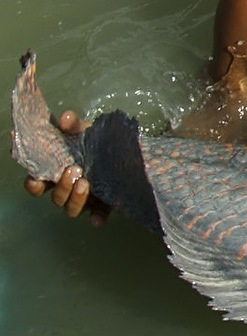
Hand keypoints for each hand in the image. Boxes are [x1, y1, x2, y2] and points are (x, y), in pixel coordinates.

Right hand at [21, 110, 108, 224]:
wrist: (124, 150)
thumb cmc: (94, 142)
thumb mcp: (84, 131)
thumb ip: (73, 125)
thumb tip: (65, 118)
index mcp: (57, 173)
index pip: (37, 184)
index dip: (33, 184)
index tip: (36, 178)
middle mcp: (67, 189)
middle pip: (56, 197)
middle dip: (61, 187)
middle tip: (73, 170)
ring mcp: (84, 199)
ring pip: (71, 209)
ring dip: (75, 198)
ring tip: (86, 182)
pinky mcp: (103, 204)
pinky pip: (97, 216)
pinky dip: (97, 218)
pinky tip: (98, 218)